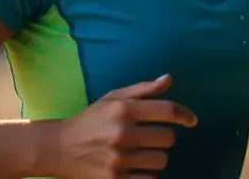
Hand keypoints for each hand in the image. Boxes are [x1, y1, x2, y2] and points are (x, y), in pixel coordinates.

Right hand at [44, 74, 196, 178]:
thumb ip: (143, 90)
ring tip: (142, 154)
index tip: (191, 121)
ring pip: (161, 160)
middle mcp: (122, 133)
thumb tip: (168, 79)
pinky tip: (137, 169)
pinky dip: (147, 175)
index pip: (167, 111)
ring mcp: (118, 159)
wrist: (57, 148)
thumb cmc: (90, 120)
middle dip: (164, 138)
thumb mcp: (113, 98)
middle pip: (168, 138)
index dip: (184, 115)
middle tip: (151, 139)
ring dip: (155, 158)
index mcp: (123, 109)